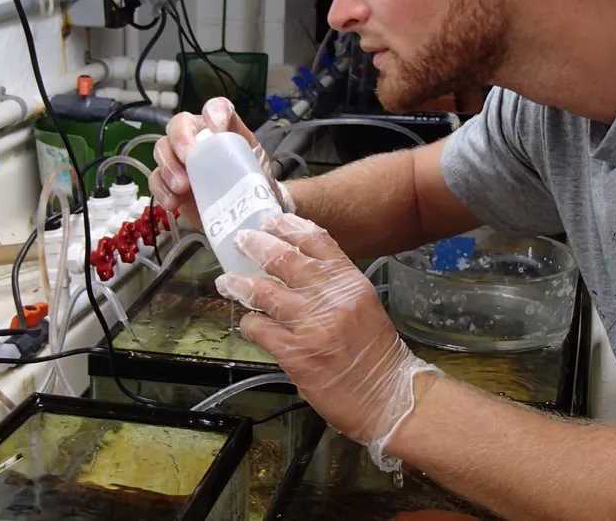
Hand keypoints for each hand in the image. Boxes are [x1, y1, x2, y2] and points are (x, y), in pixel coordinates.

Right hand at [149, 97, 290, 225]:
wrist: (247, 216)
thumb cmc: (253, 186)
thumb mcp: (259, 169)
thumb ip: (252, 161)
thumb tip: (244, 162)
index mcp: (223, 129)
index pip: (216, 107)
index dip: (214, 112)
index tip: (217, 130)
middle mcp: (198, 138)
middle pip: (179, 124)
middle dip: (180, 138)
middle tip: (188, 159)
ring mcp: (180, 160)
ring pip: (162, 149)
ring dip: (168, 166)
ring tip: (182, 187)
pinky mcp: (170, 184)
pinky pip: (156, 179)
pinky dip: (161, 190)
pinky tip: (173, 203)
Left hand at [216, 213, 441, 471]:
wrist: (389, 396)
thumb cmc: (377, 353)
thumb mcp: (363, 305)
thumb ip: (334, 286)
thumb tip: (297, 270)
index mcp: (351, 282)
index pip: (317, 241)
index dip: (289, 227)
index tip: (271, 219)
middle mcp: (330, 298)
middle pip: (285, 259)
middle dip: (258, 246)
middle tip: (242, 240)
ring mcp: (311, 325)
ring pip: (265, 291)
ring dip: (240, 283)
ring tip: (227, 280)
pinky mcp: (296, 354)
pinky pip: (261, 330)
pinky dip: (249, 324)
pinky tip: (247, 323)